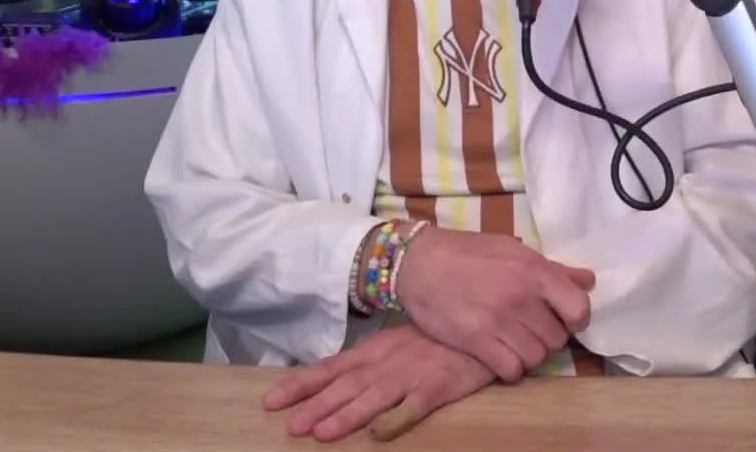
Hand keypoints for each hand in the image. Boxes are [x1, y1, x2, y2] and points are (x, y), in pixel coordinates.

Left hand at [262, 324, 493, 441]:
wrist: (484, 323)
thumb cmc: (437, 337)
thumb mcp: (397, 343)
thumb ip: (368, 362)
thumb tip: (334, 381)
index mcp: (375, 350)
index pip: (331, 368)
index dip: (301, 384)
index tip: (271, 400)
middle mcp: (387, 362)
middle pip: (346, 386)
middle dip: (316, 406)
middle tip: (291, 427)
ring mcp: (413, 373)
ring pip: (374, 397)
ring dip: (347, 415)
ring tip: (322, 433)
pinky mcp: (441, 386)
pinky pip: (416, 405)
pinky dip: (397, 419)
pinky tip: (378, 434)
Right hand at [394, 226, 594, 381]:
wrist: (418, 262)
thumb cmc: (468, 253)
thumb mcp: (512, 250)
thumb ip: (552, 269)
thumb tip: (589, 280)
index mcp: (534, 271)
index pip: (579, 309)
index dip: (575, 318)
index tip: (562, 317)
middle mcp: (520, 297)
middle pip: (557, 339)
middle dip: (547, 337)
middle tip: (530, 329)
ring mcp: (498, 321)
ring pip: (536, 358)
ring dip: (528, 354)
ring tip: (514, 342)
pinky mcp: (476, 342)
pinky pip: (511, 371)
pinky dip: (509, 368)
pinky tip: (499, 354)